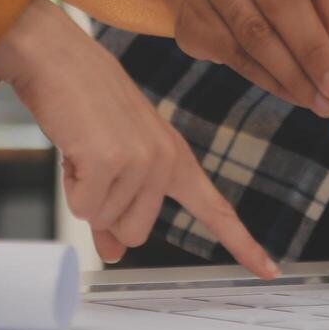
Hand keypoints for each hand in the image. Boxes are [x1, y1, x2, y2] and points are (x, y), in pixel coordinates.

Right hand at [0, 0, 278, 272]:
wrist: (58, 58)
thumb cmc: (85, 105)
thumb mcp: (113, 157)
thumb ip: (119, 209)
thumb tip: (114, 253)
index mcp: (176, 159)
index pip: (216, 210)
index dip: (243, 244)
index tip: (270, 271)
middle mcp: (167, 161)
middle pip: (136, 233)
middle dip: (103, 209)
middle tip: (92, 164)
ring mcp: (142, 160)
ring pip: (106, 222)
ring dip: (83, 193)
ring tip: (84, 149)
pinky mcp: (110, 160)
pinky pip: (84, 209)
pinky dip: (70, 187)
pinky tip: (73, 148)